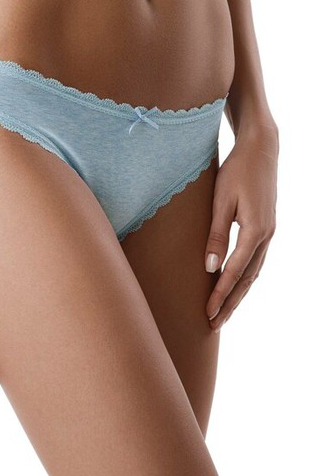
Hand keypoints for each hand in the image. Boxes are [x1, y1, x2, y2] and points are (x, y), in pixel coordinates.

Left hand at [204, 126, 278, 331]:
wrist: (260, 150)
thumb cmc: (236, 171)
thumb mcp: (221, 201)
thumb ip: (216, 235)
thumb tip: (210, 268)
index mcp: (255, 231)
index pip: (234, 272)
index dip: (220, 294)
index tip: (207, 313)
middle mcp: (266, 236)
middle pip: (247, 279)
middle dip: (230, 303)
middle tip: (213, 324)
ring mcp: (269, 233)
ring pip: (253, 272)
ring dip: (238, 294)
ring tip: (223, 312)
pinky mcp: (266, 228)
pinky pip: (255, 261)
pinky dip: (245, 277)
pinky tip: (235, 285)